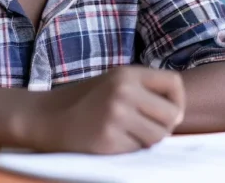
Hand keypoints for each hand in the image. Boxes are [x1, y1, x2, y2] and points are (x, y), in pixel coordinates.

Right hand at [29, 66, 185, 153]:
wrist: (46, 116)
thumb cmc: (84, 100)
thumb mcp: (114, 82)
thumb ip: (143, 89)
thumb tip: (178, 112)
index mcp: (127, 73)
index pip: (174, 83)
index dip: (177, 101)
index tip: (167, 112)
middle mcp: (124, 91)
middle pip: (171, 115)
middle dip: (163, 126)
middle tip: (145, 128)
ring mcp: (116, 115)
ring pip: (158, 136)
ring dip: (147, 140)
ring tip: (127, 133)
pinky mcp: (108, 139)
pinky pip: (137, 150)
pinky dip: (129, 149)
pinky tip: (111, 139)